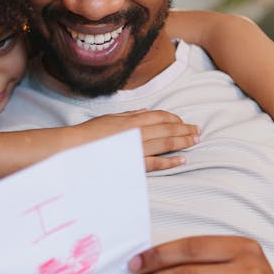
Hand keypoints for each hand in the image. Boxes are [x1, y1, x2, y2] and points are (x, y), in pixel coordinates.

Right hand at [75, 110, 198, 170]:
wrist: (75, 148)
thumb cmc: (89, 133)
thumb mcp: (110, 118)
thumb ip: (129, 115)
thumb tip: (144, 111)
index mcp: (132, 119)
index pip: (159, 117)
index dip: (174, 119)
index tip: (183, 122)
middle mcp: (137, 131)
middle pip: (167, 129)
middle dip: (184, 129)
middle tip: (198, 131)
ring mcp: (137, 147)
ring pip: (166, 143)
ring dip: (183, 142)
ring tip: (195, 141)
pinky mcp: (134, 162)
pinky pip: (157, 163)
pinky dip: (171, 161)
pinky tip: (182, 160)